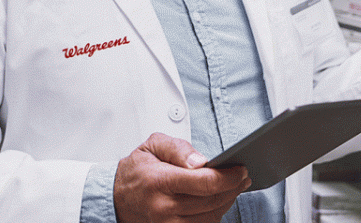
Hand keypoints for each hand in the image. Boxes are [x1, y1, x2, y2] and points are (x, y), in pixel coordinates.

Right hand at [114, 133, 249, 222]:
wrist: (117, 198)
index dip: (229, 177)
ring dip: (227, 202)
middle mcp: (165, 207)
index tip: (241, 170)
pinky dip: (215, 214)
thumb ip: (178, 148)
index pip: (205, 182)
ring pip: (212, 216)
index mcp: (160, 181)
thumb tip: (201, 161)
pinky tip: (217, 201)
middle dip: (233, 188)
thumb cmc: (138, 171)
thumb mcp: (152, 145)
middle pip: (213, 201)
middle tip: (242, 177)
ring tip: (232, 188)